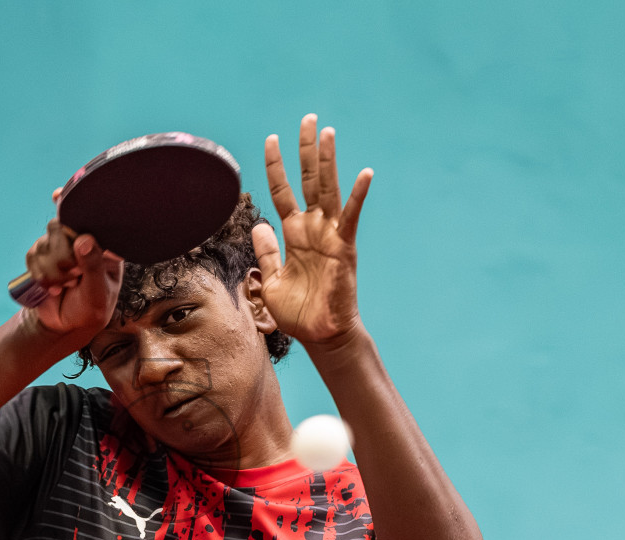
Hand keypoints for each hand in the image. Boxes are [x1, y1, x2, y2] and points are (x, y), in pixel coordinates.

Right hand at [21, 199, 123, 353]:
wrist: (65, 326)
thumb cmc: (90, 311)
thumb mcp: (97, 293)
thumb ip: (93, 267)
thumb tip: (84, 239)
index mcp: (104, 246)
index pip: (92, 218)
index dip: (76, 205)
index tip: (59, 196)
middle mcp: (83, 242)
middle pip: (61, 227)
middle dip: (62, 256)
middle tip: (73, 276)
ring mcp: (61, 247)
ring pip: (44, 242)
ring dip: (52, 269)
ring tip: (64, 286)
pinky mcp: (43, 256)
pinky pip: (33, 254)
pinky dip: (40, 273)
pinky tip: (52, 287)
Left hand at [253, 114, 372, 347]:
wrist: (320, 335)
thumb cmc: (299, 312)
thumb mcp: (272, 281)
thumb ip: (266, 253)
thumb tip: (259, 226)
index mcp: (294, 235)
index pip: (282, 192)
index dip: (275, 167)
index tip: (271, 139)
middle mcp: (312, 229)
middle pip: (307, 181)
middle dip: (305, 150)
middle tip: (308, 118)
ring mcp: (330, 236)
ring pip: (328, 190)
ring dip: (327, 161)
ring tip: (327, 132)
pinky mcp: (344, 248)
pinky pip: (351, 217)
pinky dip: (358, 196)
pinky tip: (365, 174)